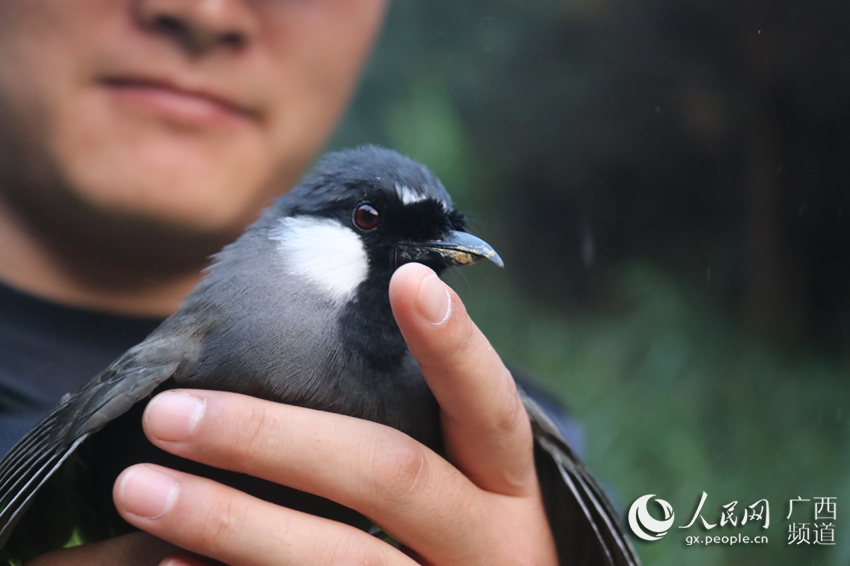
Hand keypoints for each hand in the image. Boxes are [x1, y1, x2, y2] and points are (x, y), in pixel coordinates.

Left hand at [105, 262, 557, 564]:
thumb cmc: (461, 527)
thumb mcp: (467, 478)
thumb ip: (418, 418)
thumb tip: (343, 317)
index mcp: (508, 483)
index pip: (488, 404)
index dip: (455, 347)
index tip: (408, 281)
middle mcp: (487, 540)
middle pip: (390, 477)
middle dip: (275, 440)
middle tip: (171, 413)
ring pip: (339, 559)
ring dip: (232, 522)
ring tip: (142, 488)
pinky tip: (173, 563)